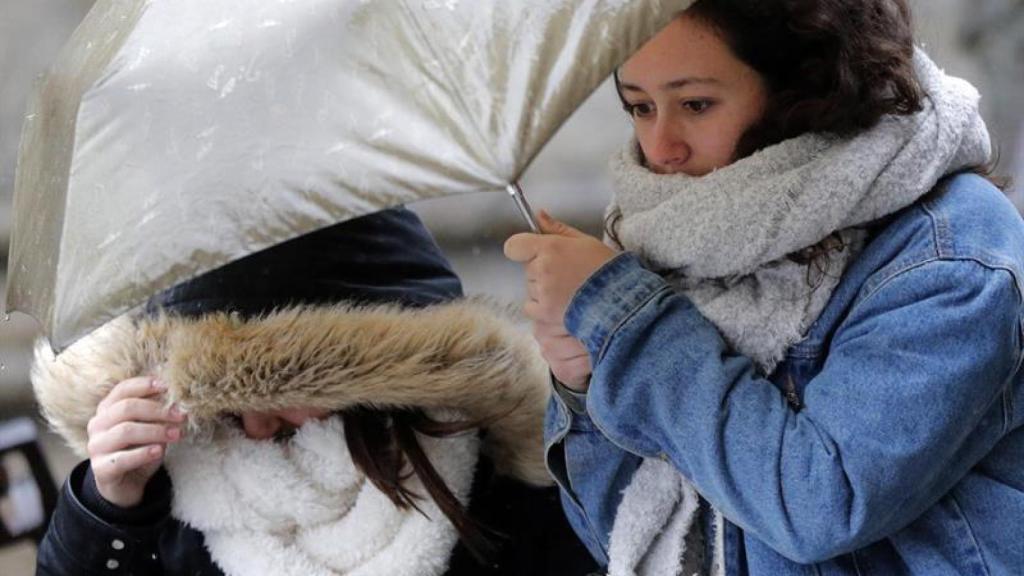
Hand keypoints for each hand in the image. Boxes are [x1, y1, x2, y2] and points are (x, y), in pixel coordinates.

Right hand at [86, 377, 185, 507]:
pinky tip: (159, 451)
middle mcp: (97, 425)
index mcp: (107, 409)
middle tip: (181, 415)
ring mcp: (96, 446)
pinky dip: (143, 453)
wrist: (125, 484)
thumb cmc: (139, 449)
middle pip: (126, 408)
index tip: (167, 387)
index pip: (123, 390)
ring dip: (155, 431)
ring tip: (177, 434)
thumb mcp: (149, 427)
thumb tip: (176, 399)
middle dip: (157, 410)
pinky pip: (123, 458)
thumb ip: (156, 414)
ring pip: (126, 431)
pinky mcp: (101, 469)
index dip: (144, 385)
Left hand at [504, 211, 617, 391]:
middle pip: (528, 268)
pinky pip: (531, 308)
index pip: (515, 246)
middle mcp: (542, 269)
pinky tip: (563, 304)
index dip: (521, 248)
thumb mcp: (585, 241)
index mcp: (550, 248)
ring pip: (530, 288)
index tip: (531, 253)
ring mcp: (542, 292)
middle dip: (541, 270)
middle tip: (565, 275)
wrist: (620, 301)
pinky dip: (542, 308)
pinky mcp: (544, 312)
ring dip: (542, 290)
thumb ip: (557, 229)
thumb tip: (539, 215)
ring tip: (569, 291)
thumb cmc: (607, 270)